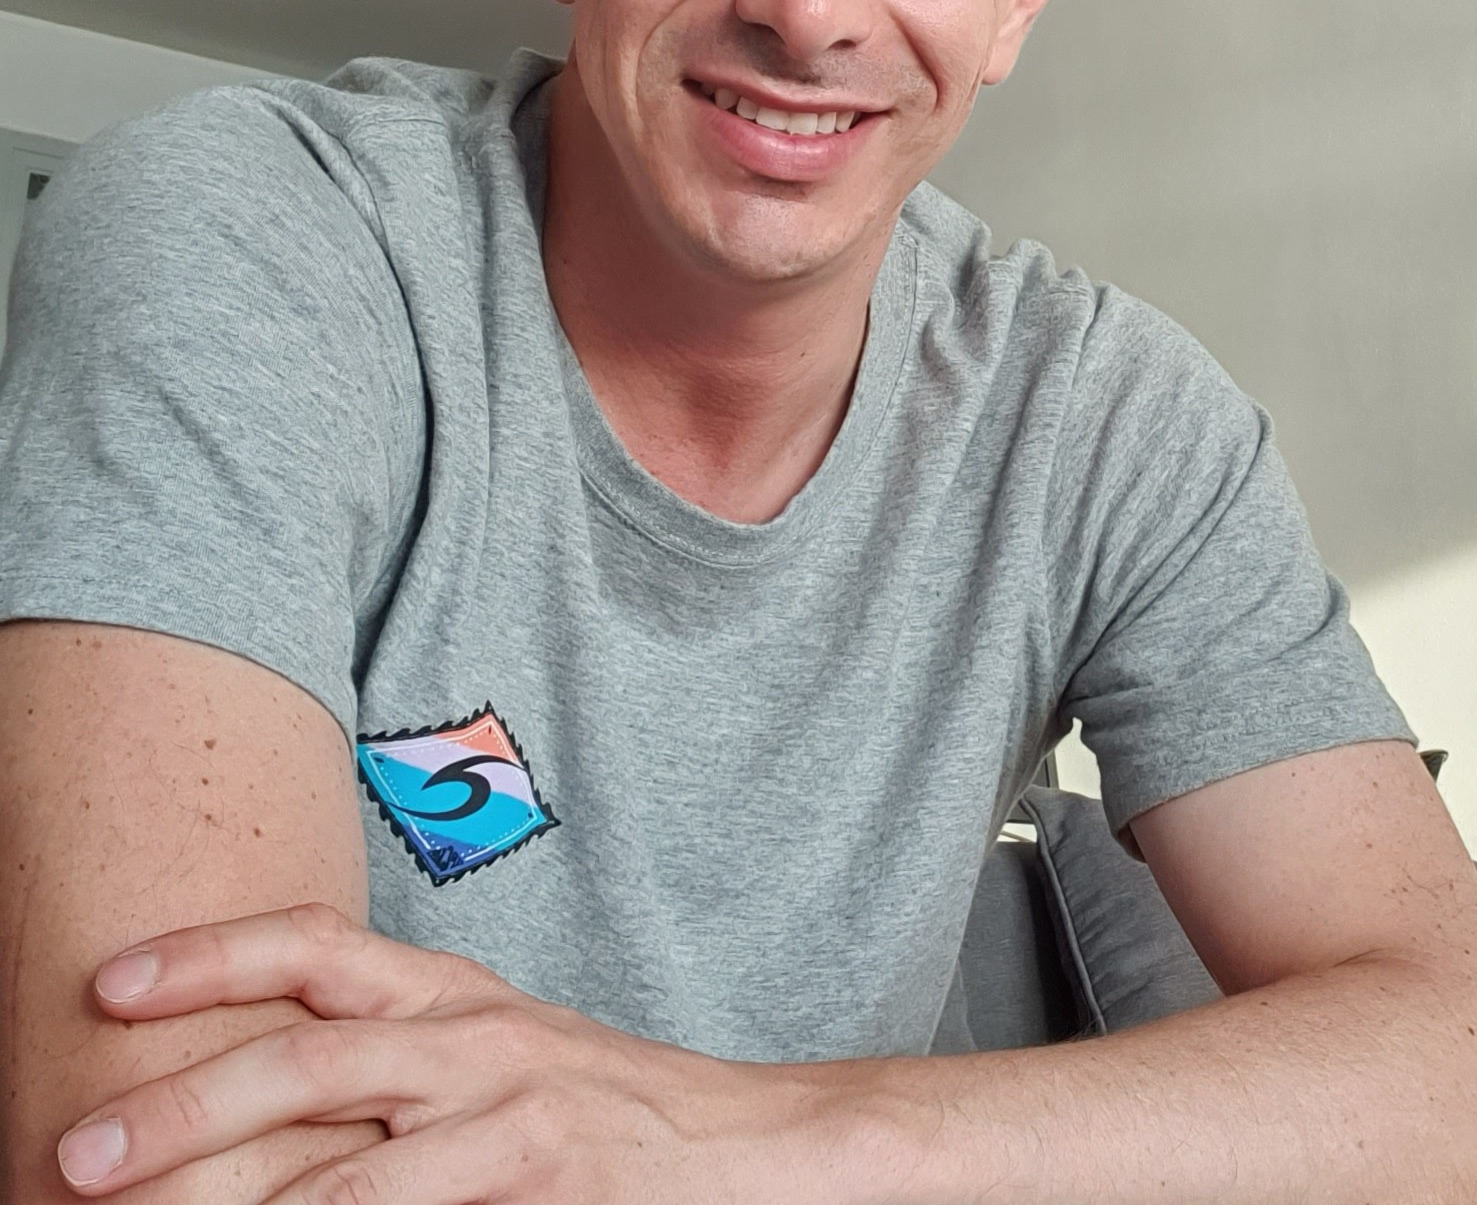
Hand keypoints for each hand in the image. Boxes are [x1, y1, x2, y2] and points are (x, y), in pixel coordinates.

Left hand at [55, 904, 836, 1202]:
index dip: (213, 953)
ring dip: (218, 1181)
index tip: (112, 979)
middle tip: (77, 1147)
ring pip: (337, 1133)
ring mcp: (507, 1097)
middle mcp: (472, 1030)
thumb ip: (396, 1067)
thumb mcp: (498, 1058)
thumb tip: (254, 1112)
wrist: (750, 1143)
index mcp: (454, 993)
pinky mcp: (539, 1165)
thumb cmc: (608, 1106)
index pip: (319, 945)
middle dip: (182, 1092)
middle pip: (305, 1043)